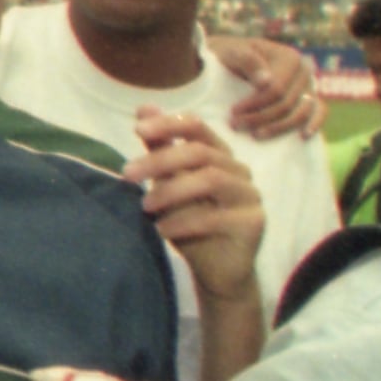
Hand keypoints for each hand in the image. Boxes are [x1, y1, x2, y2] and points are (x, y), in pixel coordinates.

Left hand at [126, 113, 267, 299]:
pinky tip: (161, 230)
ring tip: (145, 206)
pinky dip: (182, 222)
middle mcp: (239, 171)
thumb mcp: (170, 184)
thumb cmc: (191, 224)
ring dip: (171, 190)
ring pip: (210, 179)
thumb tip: (144, 108)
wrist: (216, 272)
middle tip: (127, 174)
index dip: (169, 124)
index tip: (137, 129)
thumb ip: (161, 148)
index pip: (197, 127)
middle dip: (160, 160)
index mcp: (219, 155)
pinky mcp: (253, 223)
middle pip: (200, 152)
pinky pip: (215, 217)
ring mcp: (250, 196)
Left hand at [218, 34, 320, 141]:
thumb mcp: (233, 52)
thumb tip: (266, 82)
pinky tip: (303, 136)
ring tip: (255, 135)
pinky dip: (315, 124)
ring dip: (278, 128)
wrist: (235, 60)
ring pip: (300, 114)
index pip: (276, 90)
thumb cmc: (233, 55)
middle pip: (286, 105)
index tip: (233, 113)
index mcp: (290, 58)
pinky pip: (320, 112)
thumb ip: (248, 61)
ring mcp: (309, 86)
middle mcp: (304, 71)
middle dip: (260, 118)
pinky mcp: (310, 99)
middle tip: (235, 125)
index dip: (255, 104)